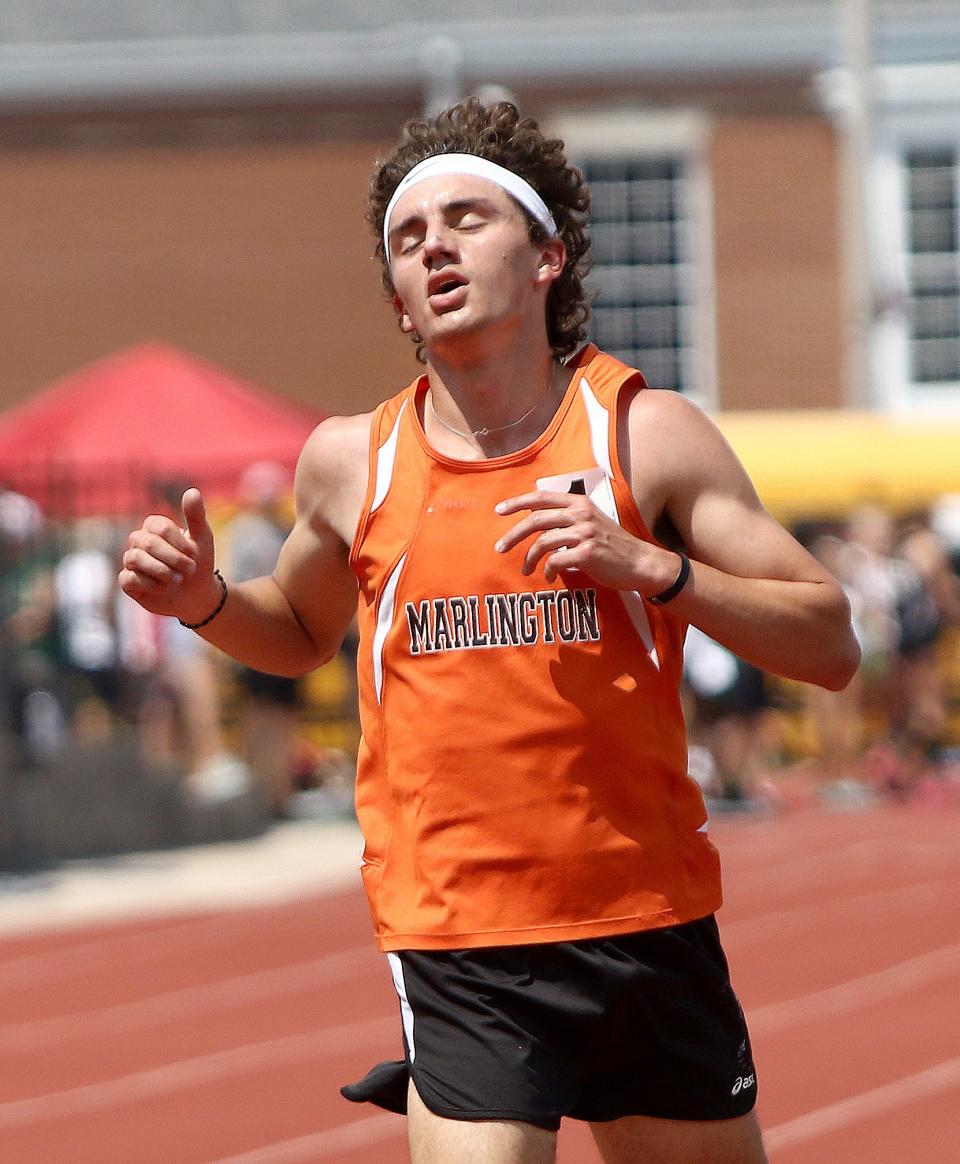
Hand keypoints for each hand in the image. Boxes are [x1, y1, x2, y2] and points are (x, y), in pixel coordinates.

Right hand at [118, 488, 218, 622]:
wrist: (197, 594)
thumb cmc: (199, 563)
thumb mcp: (202, 538)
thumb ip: (196, 515)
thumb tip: (192, 491)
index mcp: (153, 526)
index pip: (159, 527)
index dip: (179, 543)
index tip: (195, 554)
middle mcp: (138, 541)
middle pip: (148, 543)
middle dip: (174, 559)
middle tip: (190, 570)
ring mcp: (130, 561)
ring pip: (135, 559)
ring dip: (162, 571)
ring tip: (178, 579)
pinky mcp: (127, 582)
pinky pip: (129, 579)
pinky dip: (151, 585)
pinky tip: (164, 588)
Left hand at [495, 489, 677, 590]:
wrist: (641, 563)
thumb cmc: (613, 546)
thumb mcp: (591, 523)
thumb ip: (567, 520)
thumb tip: (537, 525)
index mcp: (580, 503)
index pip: (541, 497)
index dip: (517, 503)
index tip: (499, 511)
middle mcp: (581, 514)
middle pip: (535, 520)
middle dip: (513, 534)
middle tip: (499, 548)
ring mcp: (584, 533)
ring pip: (542, 542)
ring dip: (529, 559)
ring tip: (526, 570)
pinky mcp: (587, 553)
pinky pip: (555, 561)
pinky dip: (547, 571)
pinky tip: (549, 578)